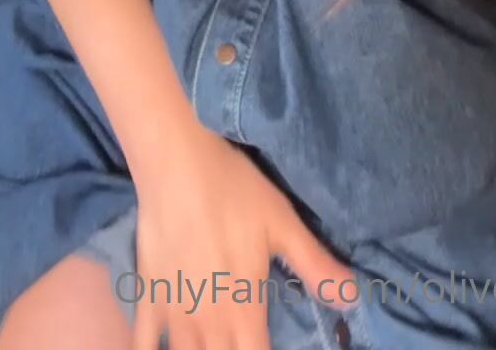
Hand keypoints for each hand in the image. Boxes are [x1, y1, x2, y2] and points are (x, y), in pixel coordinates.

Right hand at [131, 125, 357, 348]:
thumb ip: (315, 266)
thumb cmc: (234, 190)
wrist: (177, 163)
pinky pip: (141, 344)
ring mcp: (172, 313)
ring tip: (211, 348)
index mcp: (245, 310)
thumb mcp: (282, 224)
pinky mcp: (147, 297)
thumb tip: (354, 299)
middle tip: (241, 343)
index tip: (264, 348)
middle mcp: (208, 322)